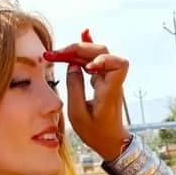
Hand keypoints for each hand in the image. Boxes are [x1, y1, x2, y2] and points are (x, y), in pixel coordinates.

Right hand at [53, 40, 130, 158]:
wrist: (111, 141)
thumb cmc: (96, 133)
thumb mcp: (78, 115)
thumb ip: (75, 88)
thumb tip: (72, 65)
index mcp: (110, 91)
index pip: (118, 65)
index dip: (103, 59)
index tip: (88, 68)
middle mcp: (112, 81)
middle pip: (103, 52)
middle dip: (80, 49)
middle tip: (57, 55)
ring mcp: (108, 79)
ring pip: (97, 54)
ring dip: (77, 51)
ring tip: (57, 54)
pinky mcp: (103, 79)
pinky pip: (96, 59)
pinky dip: (87, 49)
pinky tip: (83, 33)